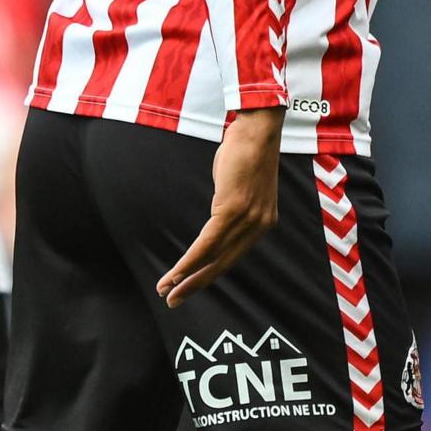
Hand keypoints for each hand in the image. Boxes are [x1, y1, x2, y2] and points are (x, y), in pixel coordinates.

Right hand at [160, 107, 282, 302]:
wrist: (257, 128)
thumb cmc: (244, 151)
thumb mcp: (237, 185)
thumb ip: (229, 205)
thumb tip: (217, 214)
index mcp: (262, 223)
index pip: (233, 256)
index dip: (210, 273)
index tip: (191, 286)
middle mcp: (259, 226)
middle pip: (223, 264)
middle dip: (196, 285)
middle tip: (174, 301)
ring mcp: (248, 219)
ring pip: (213, 257)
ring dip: (187, 277)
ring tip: (167, 291)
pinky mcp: (234, 209)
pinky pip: (208, 242)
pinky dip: (190, 260)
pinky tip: (176, 273)